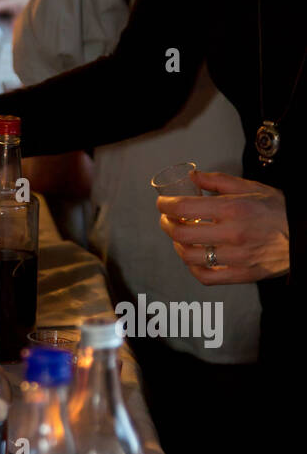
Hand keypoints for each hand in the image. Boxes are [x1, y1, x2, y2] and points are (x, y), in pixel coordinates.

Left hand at [157, 170, 289, 283]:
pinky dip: (193, 268)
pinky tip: (194, 258)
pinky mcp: (242, 275)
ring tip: (179, 238)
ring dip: (178, 246)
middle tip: (167, 219)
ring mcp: (236, 258)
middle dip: (167, 224)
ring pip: (190, 257)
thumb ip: (219, 181)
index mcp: (232, 209)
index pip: (184, 207)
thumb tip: (193, 176)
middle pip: (182, 233)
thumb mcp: (251, 188)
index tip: (162, 203)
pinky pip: (207, 277)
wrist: (304, 237)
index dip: (165, 205)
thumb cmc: (279, 211)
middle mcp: (232, 234)